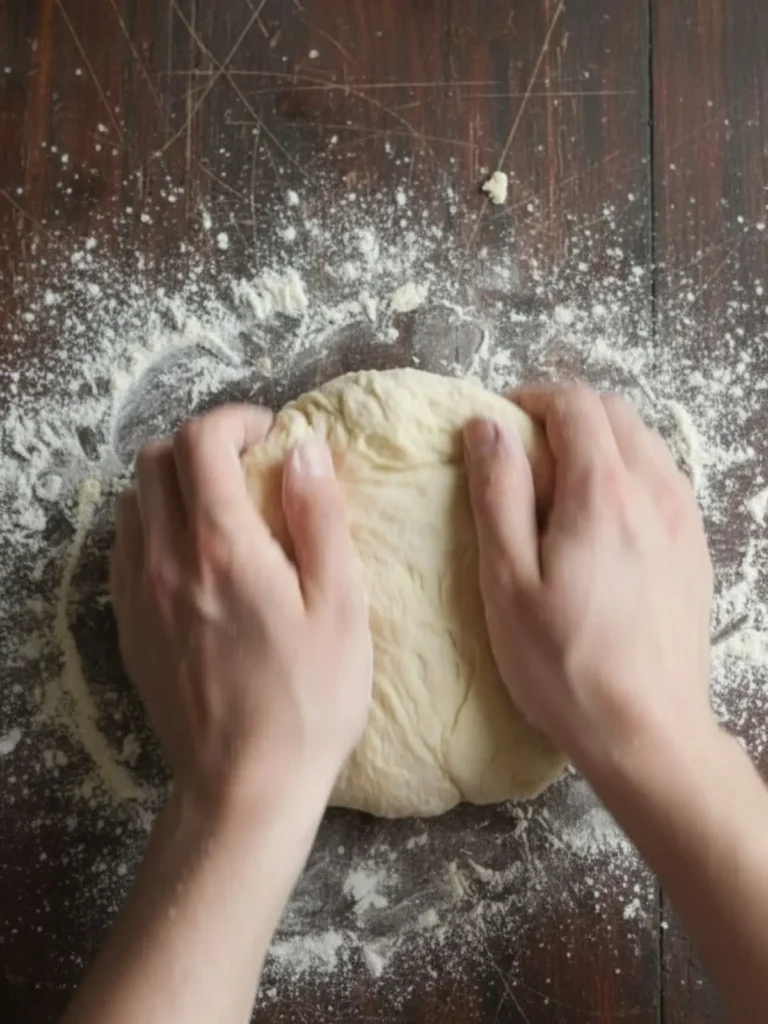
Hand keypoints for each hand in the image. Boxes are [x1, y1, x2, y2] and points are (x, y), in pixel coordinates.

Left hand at [110, 405, 371, 815]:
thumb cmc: (310, 699)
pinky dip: (154, 526)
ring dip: (173, 484)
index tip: (271, 435)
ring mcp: (138, 594)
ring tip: (222, 508)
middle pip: (154, 460)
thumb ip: (320, 519)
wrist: (245, 786)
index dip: (235, 420)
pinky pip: (125, 548)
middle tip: (248, 466)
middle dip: (201, 445)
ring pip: (132, 501)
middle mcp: (166, 560)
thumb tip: (305, 451)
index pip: (200, 442)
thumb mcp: (341, 606)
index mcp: (222, 547)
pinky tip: (193, 555)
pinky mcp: (129, 626)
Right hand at [463, 383, 712, 775]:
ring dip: (597, 445)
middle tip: (522, 459)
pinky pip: (662, 481)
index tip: (499, 429)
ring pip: (643, 444)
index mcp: (604, 492)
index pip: (575, 404)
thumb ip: (498, 494)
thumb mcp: (507, 580)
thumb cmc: (563, 663)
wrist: (647, 732)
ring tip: (557, 492)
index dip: (531, 401)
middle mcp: (655, 492)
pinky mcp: (694, 549)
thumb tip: (487, 427)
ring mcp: (683, 521)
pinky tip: (599, 525)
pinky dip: (626, 475)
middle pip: (614, 413)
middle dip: (564, 417)